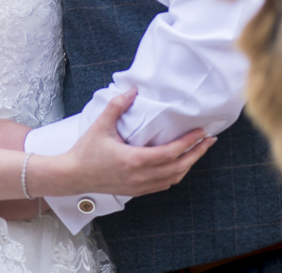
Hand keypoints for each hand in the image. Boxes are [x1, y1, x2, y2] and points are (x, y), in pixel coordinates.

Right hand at [36, 87, 215, 197]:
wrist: (72, 175)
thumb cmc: (86, 151)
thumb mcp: (100, 125)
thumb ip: (117, 106)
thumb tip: (133, 90)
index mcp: (134, 160)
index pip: (170, 153)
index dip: (189, 143)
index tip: (202, 133)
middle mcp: (140, 176)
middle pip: (178, 168)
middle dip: (197, 154)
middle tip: (209, 141)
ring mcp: (139, 186)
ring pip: (173, 179)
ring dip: (188, 165)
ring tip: (198, 151)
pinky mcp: (136, 191)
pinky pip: (163, 185)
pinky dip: (176, 175)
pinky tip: (179, 165)